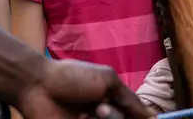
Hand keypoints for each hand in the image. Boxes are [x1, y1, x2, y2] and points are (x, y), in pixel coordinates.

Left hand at [14, 59, 155, 118]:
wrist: (39, 86)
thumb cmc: (73, 77)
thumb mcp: (107, 80)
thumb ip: (130, 99)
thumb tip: (153, 117)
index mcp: (113, 100)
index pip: (136, 115)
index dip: (143, 118)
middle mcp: (105, 116)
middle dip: (116, 118)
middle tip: (100, 108)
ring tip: (84, 115)